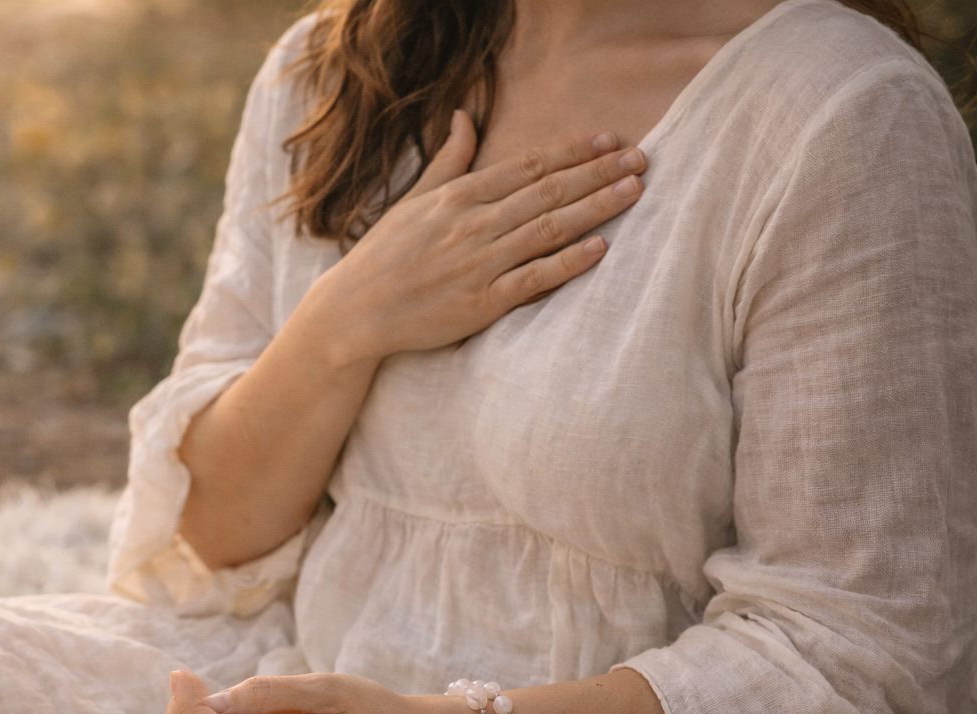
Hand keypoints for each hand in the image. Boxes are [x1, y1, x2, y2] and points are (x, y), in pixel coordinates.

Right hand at [291, 112, 647, 368]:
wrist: (354, 311)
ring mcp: (478, 264)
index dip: (572, 152)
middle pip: (548, 192)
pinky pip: (533, 279)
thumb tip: (464, 117)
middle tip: (642, 160)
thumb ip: (448, 160)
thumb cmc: (384, 256)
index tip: (610, 141)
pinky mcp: (480, 304)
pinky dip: (568, 263)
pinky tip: (600, 248)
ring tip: (634, 191)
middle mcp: (472, 225)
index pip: (527, 166)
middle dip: (598, 173)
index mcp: (458, 198)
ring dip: (595, 208)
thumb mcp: (414, 201)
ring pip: (548, 229)